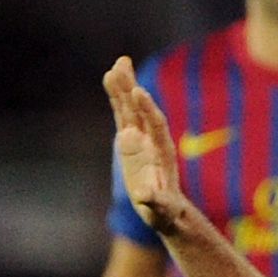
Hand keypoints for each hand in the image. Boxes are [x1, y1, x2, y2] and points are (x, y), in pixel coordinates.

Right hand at [105, 58, 186, 235]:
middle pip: (140, 110)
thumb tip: (145, 195)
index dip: (147, 108)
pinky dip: (117, 98)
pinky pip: (122, 115)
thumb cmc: (164, 210)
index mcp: (161, 151)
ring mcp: (140, 138)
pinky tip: (112, 78)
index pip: (155, 125)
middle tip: (121, 66)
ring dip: (123, 87)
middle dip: (131, 88)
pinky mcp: (130, 140)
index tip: (138, 91)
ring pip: (130, 108)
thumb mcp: (160, 209)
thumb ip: (154, 200)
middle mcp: (151, 139)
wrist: (165, 208)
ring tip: (116, 66)